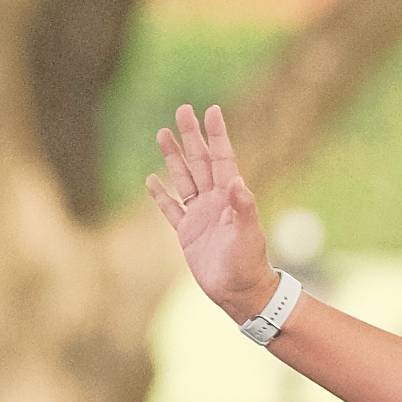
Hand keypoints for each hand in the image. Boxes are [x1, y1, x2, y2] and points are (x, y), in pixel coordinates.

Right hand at [148, 102, 273, 318]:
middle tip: (183, 109)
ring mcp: (200, 215)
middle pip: (200, 161)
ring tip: (163, 132)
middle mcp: (215, 201)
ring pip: (183, 178)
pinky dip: (161, 194)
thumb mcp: (248, 235)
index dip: (217, 135)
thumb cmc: (249, 265)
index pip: (222, 158)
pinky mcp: (187, 233)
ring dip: (173, 156)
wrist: (240, 293)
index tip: (211, 110)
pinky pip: (171, 209)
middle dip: (191, 135)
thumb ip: (243, 208)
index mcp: (230, 197)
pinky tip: (152, 179)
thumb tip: (238, 182)